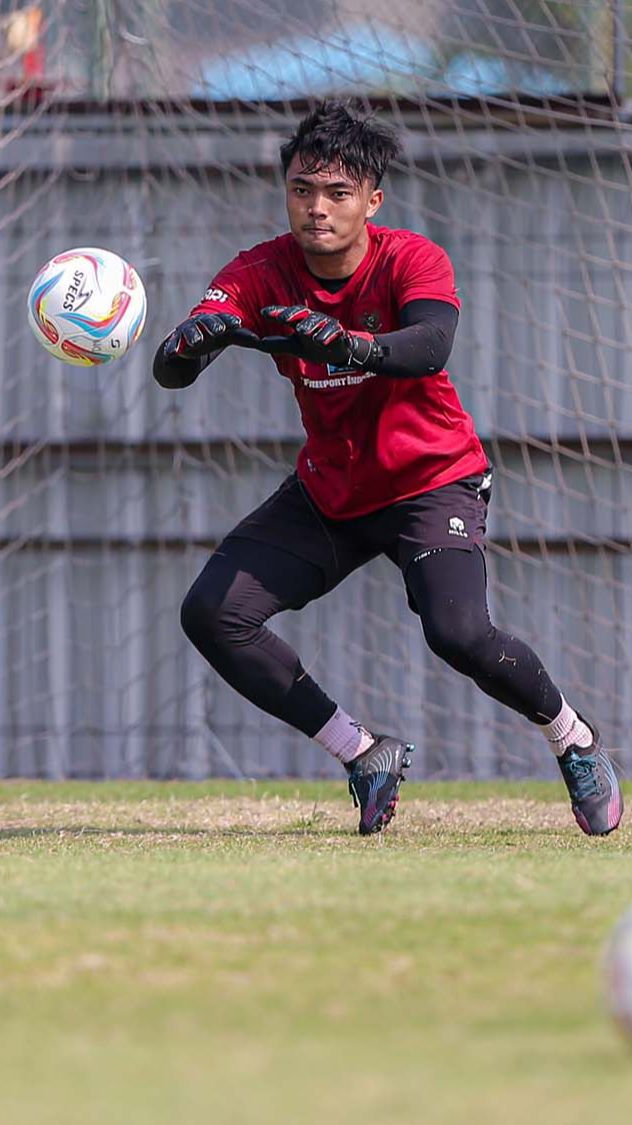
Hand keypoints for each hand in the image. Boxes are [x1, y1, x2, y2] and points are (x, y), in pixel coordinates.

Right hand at [164, 313, 260, 358]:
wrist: (188, 344)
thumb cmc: (212, 337)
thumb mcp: (227, 337)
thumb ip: (243, 338)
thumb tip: (260, 341)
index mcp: (214, 321)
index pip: (223, 319)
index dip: (229, 321)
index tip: (238, 324)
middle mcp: (200, 324)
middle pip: (206, 322)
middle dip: (212, 325)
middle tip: (219, 330)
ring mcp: (186, 332)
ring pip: (190, 331)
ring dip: (193, 335)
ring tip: (197, 341)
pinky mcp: (175, 342)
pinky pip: (172, 344)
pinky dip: (172, 348)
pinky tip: (172, 353)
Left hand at [260, 305, 378, 368]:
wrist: (337, 353)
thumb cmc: (312, 346)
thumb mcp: (292, 347)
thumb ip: (276, 343)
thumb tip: (256, 343)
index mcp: (299, 322)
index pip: (286, 315)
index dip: (276, 312)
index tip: (263, 313)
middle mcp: (312, 320)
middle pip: (302, 313)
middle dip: (292, 315)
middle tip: (283, 319)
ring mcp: (326, 325)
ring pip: (317, 322)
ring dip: (309, 325)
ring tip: (302, 331)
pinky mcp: (339, 334)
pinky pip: (334, 333)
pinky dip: (328, 335)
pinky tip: (321, 340)